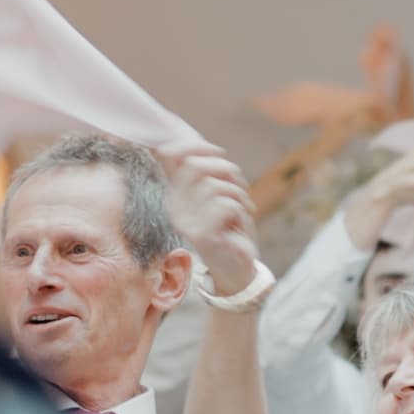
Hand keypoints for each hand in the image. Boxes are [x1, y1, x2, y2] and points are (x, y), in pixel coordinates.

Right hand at [155, 141, 269, 295]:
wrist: (237, 267)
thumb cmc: (231, 227)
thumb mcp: (221, 194)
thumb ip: (212, 173)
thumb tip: (209, 148)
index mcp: (175, 194)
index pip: (170, 156)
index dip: (195, 146)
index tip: (219, 152)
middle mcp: (174, 207)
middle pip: (196, 166)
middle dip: (226, 170)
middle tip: (240, 187)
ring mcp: (185, 222)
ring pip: (213, 185)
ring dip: (237, 193)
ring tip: (242, 207)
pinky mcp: (201, 235)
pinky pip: (224, 205)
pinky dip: (239, 209)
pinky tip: (240, 221)